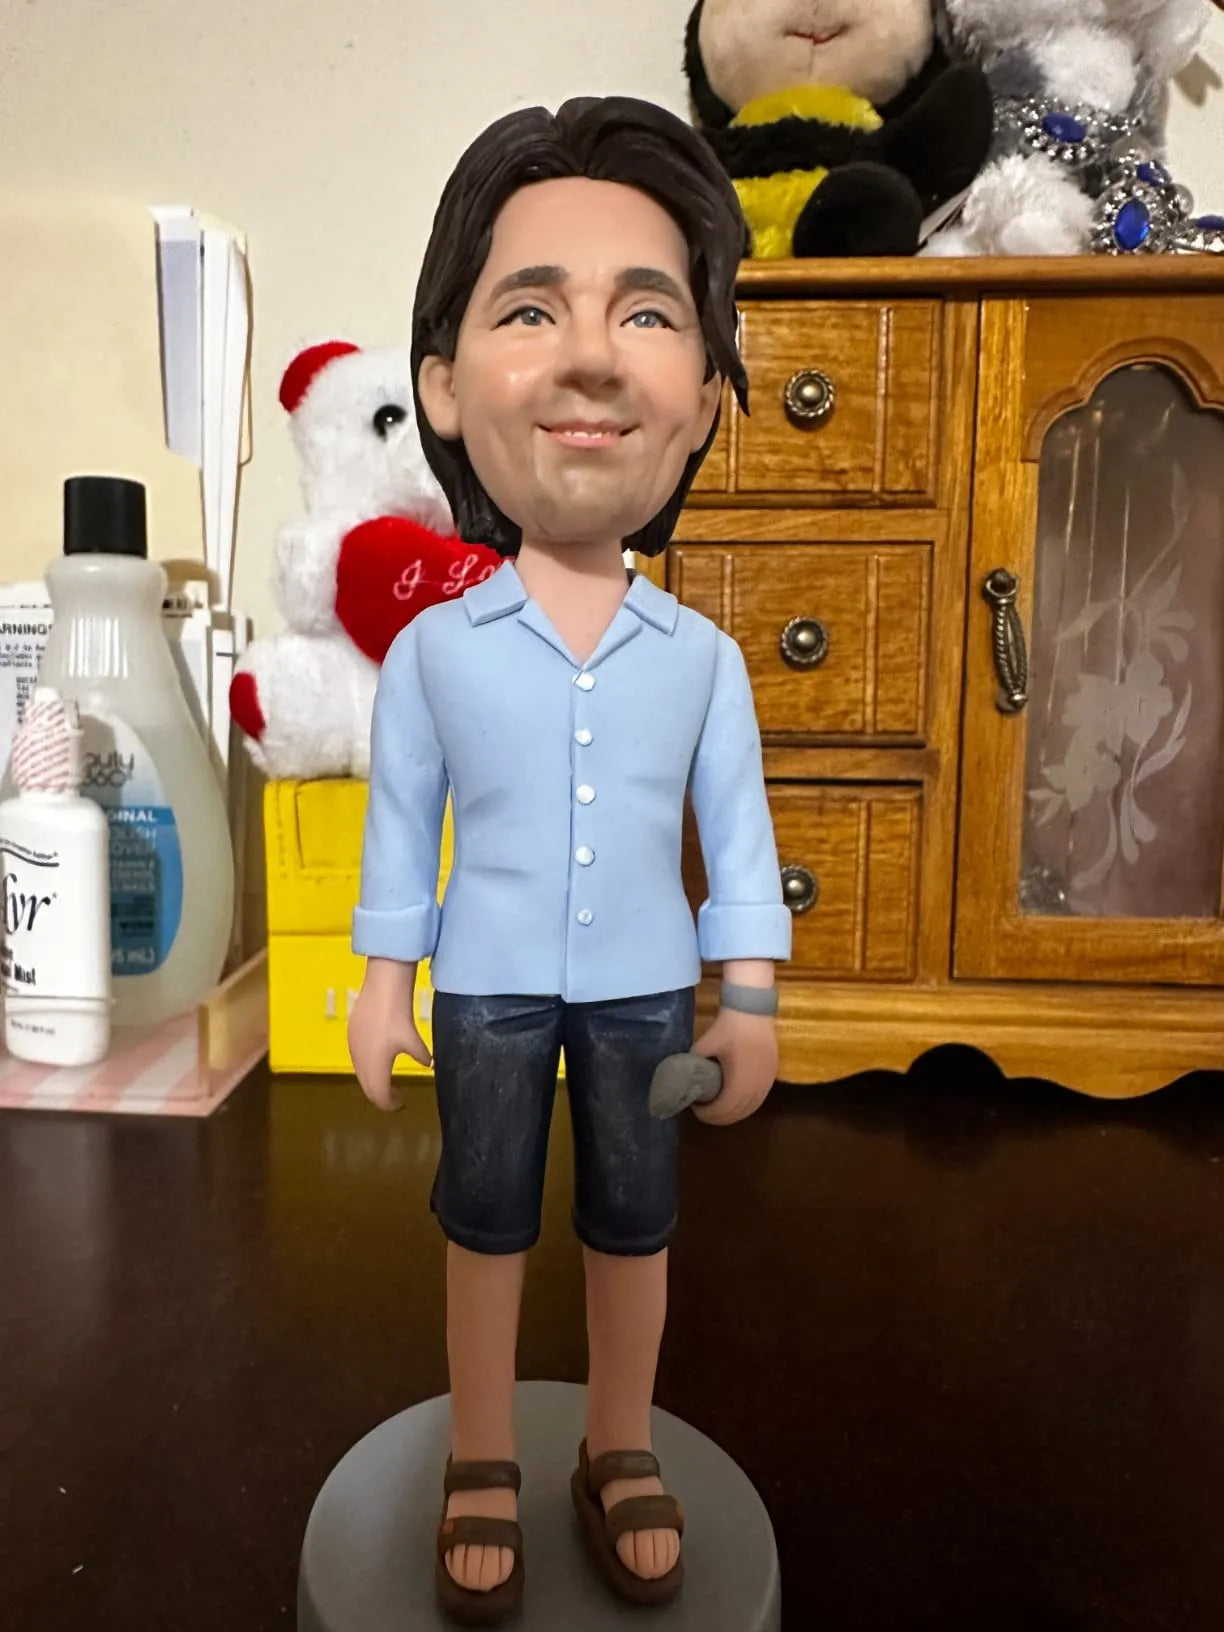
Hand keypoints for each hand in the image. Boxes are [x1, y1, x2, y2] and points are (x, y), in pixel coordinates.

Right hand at [347, 956, 430, 1111]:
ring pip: (361, 1073)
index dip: (391, 1104)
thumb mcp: (414, 1041)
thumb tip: (428, 1064)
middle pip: (368, 1088)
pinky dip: (367, 1066)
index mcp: (375, 1069)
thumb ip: (421, 1056)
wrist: (381, 988)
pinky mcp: (351, 1035)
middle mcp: (360, 1063)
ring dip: (373, 1081)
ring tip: (387, 1080)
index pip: (380, 1096)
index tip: (401, 1103)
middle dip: (381, 1096)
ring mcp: (353, 1048)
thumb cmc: (398, 1018)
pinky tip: (378, 1058)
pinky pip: (358, 1059)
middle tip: (395, 1097)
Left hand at [689, 1007, 777, 1125]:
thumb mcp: (705, 1045)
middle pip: (738, 1113)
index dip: (709, 1114)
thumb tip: (686, 1074)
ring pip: (752, 1107)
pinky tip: (738, 1103)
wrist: (752, 1010)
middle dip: (720, 1117)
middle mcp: (756, 1086)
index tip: (696, 1109)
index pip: (724, 1109)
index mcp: (739, 1082)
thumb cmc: (728, 1028)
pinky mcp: (772, 1074)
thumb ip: (695, 1061)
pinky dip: (748, 1105)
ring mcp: (767, 1081)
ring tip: (720, 1111)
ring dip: (735, 1113)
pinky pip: (761, 1098)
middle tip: (705, 1113)